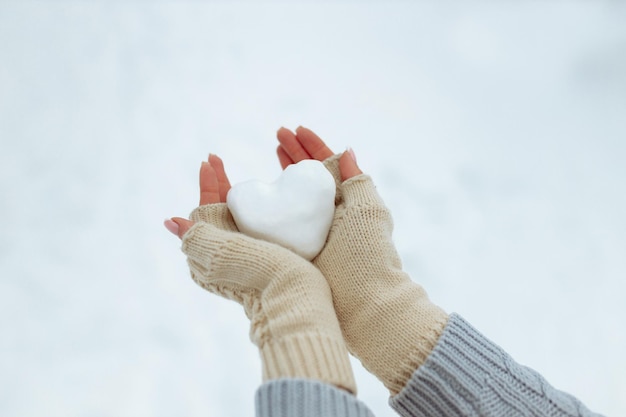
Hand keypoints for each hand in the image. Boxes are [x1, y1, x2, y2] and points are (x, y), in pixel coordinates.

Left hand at [165, 152, 355, 391]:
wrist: (293, 300)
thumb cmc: (259, 273)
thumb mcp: (223, 251)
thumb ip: (198, 235)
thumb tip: (171, 222)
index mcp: (211, 250)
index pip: (204, 209)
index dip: (208, 183)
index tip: (210, 160)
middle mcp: (224, 254)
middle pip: (217, 211)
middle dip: (217, 184)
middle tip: (216, 159)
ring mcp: (244, 257)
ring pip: (235, 218)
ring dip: (233, 193)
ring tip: (235, 175)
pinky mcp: (264, 259)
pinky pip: (252, 227)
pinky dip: (252, 208)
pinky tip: (261, 202)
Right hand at [275, 127, 447, 394]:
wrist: (362, 302)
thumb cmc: (368, 255)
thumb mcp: (369, 211)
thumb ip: (358, 180)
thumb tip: (348, 151)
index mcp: (347, 201)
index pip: (328, 165)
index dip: (312, 145)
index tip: (296, 129)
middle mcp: (328, 213)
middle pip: (308, 175)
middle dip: (293, 152)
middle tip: (278, 135)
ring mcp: (311, 230)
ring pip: (292, 193)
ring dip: (283, 170)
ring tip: (272, 150)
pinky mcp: (296, 246)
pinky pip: (279, 217)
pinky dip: (269, 200)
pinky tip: (260, 189)